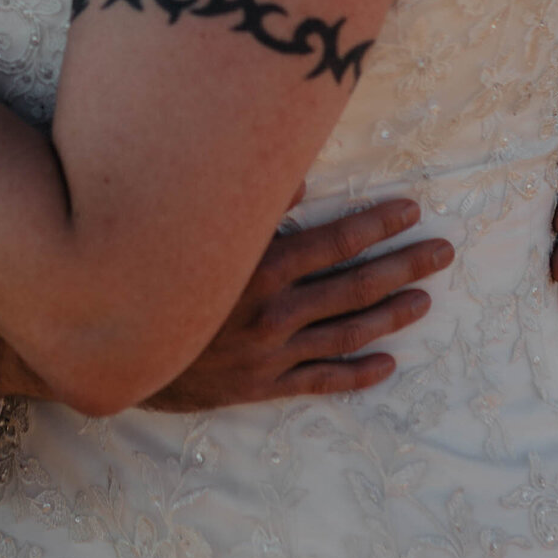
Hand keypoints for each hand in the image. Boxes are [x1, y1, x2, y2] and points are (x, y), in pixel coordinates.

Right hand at [0, 202, 454, 406]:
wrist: (115, 353)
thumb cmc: (152, 278)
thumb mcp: (193, 235)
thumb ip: (245, 202)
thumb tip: (294, 171)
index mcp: (260, 268)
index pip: (335, 241)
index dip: (377, 224)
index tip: (412, 210)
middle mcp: (274, 312)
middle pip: (354, 287)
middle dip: (402, 266)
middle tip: (443, 252)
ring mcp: (272, 353)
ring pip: (346, 333)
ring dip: (390, 316)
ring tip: (424, 300)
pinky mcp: (262, 386)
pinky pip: (320, 381)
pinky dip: (356, 374)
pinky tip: (387, 364)